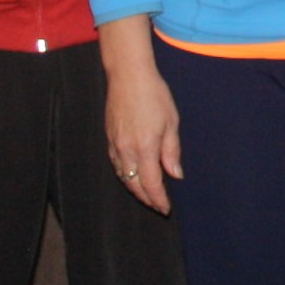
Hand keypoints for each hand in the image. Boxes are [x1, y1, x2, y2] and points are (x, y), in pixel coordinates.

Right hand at [99, 16, 182, 213]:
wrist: (128, 75)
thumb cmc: (154, 95)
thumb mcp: (171, 122)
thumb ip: (171, 151)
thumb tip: (175, 174)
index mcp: (145, 148)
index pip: (151, 184)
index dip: (159, 199)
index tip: (166, 208)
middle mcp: (126, 150)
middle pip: (134, 185)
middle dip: (146, 199)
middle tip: (158, 206)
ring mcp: (115, 144)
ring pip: (123, 176)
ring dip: (134, 189)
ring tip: (147, 195)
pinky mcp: (109, 137)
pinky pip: (115, 164)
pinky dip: (125, 175)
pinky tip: (132, 175)